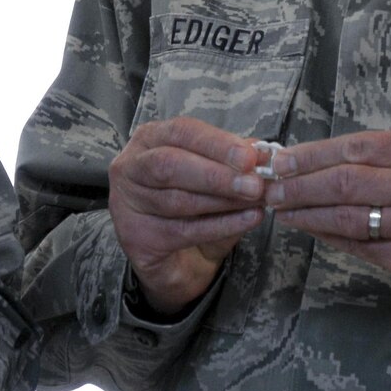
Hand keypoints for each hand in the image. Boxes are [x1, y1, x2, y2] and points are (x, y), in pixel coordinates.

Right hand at [109, 117, 270, 317]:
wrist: (175, 257)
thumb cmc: (193, 205)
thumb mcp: (216, 176)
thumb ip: (233, 162)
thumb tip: (262, 151)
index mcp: (150, 140)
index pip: (182, 132)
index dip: (217, 143)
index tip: (251, 157)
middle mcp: (130, 167)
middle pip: (170, 164)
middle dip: (217, 174)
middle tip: (254, 184)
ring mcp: (127, 203)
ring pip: (177, 199)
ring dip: (223, 201)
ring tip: (256, 202)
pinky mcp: (136, 237)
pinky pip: (182, 230)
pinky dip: (220, 225)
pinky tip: (246, 220)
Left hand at [266, 131, 390, 312]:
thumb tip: (326, 159)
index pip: (360, 146)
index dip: (315, 153)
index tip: (284, 159)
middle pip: (346, 180)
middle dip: (300, 183)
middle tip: (271, 185)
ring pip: (346, 215)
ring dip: (305, 211)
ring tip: (280, 207)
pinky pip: (358, 245)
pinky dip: (327, 235)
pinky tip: (309, 228)